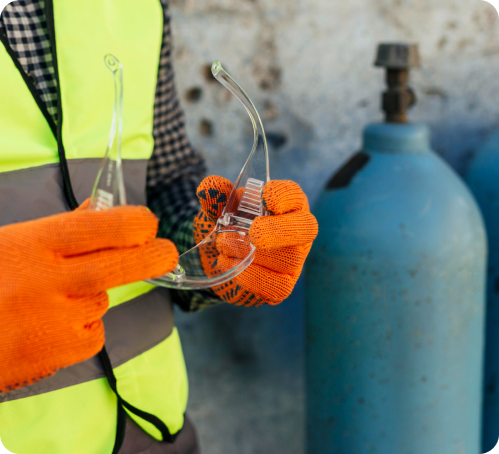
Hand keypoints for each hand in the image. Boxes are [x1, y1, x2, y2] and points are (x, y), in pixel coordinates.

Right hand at [0, 202, 177, 392]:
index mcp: (33, 244)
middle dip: (153, 257)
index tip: (148, 225)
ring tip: (50, 302)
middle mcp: (51, 281)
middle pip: (123, 265)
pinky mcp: (62, 353)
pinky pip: (94, 332)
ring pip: (103, 300)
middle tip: (166, 253)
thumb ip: (59, 228)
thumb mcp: (10, 244)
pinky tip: (49, 328)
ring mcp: (59, 320)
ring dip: (91, 297)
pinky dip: (82, 328)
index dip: (136, 224)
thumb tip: (99, 209)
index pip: (103, 226)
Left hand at [195, 176, 317, 305]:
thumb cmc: (230, 226)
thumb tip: (208, 187)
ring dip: (254, 254)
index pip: (295, 196)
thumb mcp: (220, 210)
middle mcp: (298, 231)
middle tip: (254, 232)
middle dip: (280, 230)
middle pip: (306, 228)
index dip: (284, 196)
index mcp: (287, 205)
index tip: (265, 196)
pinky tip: (231, 266)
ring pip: (289, 259)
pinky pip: (278, 285)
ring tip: (224, 245)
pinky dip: (253, 277)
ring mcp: (295, 259)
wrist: (221, 259)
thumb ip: (216, 198)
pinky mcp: (285, 284)